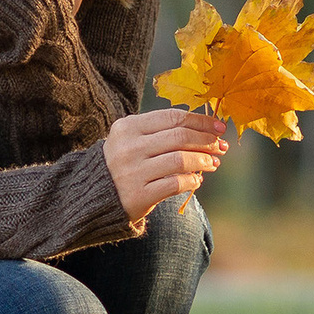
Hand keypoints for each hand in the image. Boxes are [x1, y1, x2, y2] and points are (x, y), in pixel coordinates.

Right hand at [103, 108, 227, 221]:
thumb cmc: (123, 163)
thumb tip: (208, 129)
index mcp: (128, 127)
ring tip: (213, 163)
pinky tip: (197, 180)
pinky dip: (192, 181)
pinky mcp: (138, 195)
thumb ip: (163, 131)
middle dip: (206, 141)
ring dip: (203, 160)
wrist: (93, 196)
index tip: (218, 127)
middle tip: (220, 146)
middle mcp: (128, 147)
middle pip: (179, 137)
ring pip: (180, 160)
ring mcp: (132, 172)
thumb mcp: (133, 139)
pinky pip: (175, 184)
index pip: (172, 117)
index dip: (200, 121)